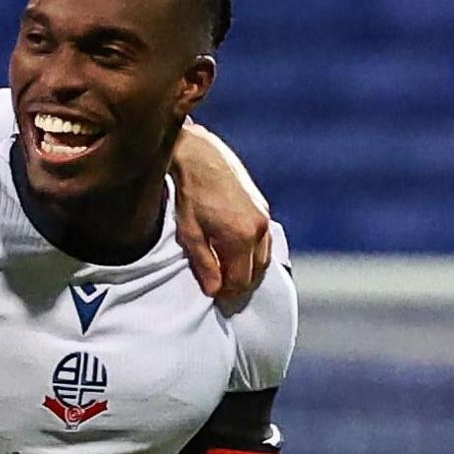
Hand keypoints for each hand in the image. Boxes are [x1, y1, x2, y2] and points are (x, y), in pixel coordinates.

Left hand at [171, 123, 271, 299]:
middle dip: (240, 284)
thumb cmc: (189, 194)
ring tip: (227, 273)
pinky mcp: (262, 207)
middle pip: (256, 272)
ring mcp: (264, 217)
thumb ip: (204, 264)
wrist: (200, 156)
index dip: (228, 293)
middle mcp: (259, 229)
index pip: (241, 280)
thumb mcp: (189, 234)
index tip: (215, 297)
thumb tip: (214, 291)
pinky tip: (237, 253)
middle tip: (221, 289)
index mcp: (242, 238)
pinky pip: (264, 240)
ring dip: (249, 269)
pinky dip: (254, 252)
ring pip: (263, 257)